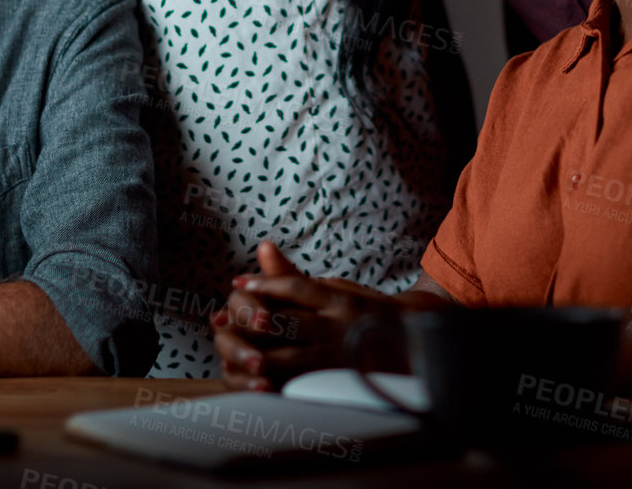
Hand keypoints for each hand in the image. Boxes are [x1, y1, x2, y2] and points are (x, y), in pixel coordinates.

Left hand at [211, 241, 403, 391]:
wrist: (408, 347)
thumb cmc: (363, 313)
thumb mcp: (335, 289)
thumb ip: (295, 276)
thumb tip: (263, 246)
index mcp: (338, 300)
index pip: (296, 287)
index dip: (264, 285)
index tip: (237, 284)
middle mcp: (339, 327)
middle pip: (287, 323)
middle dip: (250, 324)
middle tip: (222, 322)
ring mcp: (338, 358)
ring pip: (290, 357)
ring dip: (257, 356)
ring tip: (230, 352)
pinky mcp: (336, 383)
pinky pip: (301, 384)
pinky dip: (276, 383)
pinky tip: (255, 381)